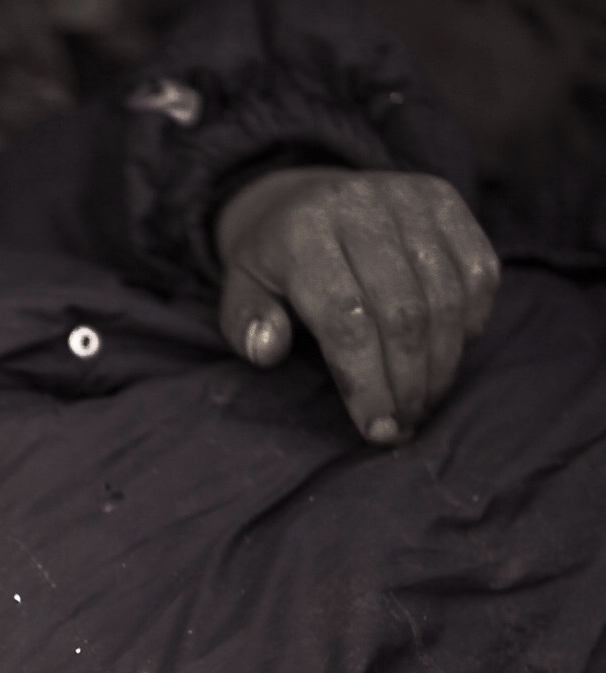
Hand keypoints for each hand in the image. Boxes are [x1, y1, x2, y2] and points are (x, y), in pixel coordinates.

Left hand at [215, 167, 500, 445]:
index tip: (377, 429)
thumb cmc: (272, 264)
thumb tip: (268, 350)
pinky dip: (470, 320)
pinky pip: (479, 270)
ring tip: (424, 401)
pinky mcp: (445, 197)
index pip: (346, 319)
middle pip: (403, 313)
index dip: (366, 382)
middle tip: (404, 424)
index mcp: (303, 233)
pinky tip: (447, 353)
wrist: (302, 196)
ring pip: (446, 296)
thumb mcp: (240, 292)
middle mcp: (360, 206)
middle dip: (408, 382)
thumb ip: (245, 325)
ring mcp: (409, 196)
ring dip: (442, 363)